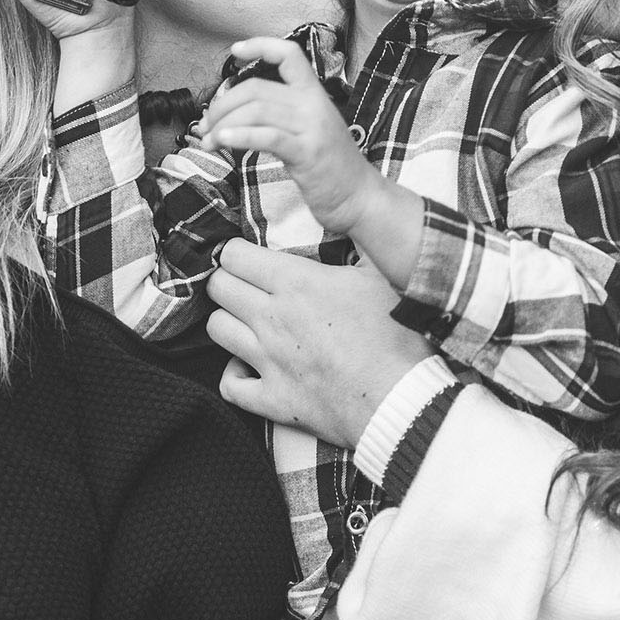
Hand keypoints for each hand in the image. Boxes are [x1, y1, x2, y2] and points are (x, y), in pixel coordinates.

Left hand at [200, 36, 376, 235]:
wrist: (360, 197)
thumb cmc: (330, 167)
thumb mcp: (310, 130)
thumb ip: (282, 115)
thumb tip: (236, 112)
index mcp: (314, 94)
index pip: (289, 55)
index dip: (260, 45)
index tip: (235, 50)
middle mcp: (314, 104)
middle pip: (257, 88)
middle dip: (223, 104)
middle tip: (206, 125)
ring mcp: (312, 128)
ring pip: (257, 110)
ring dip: (224, 124)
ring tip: (209, 141)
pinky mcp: (307, 153)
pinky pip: (267, 136)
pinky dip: (240, 136)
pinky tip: (224, 141)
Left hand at [206, 239, 433, 448]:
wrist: (402, 398)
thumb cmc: (397, 334)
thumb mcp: (383, 274)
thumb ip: (360, 244)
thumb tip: (353, 219)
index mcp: (297, 282)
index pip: (235, 255)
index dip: (236, 251)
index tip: (247, 255)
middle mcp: (272, 318)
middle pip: (218, 287)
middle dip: (227, 280)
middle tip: (245, 283)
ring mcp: (267, 360)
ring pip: (217, 329)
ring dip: (228, 320)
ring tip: (246, 320)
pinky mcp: (272, 399)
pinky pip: (229, 385)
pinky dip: (234, 375)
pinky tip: (248, 367)